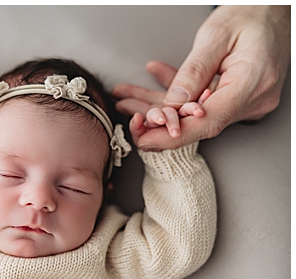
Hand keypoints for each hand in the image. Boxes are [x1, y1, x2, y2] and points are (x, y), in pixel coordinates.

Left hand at [112, 6, 289, 149]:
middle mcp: (254, 100)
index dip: (172, 136)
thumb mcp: (217, 35)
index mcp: (253, 83)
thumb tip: (171, 104)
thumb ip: (194, 72)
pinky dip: (178, 99)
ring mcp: (248, 102)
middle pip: (199, 122)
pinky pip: (203, 104)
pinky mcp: (239, 100)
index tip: (144, 139)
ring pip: (196, 114)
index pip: (208, 122)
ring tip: (129, 101)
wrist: (274, 9)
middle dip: (159, 121)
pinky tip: (153, 90)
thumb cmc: (253, 13)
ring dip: (162, 108)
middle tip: (130, 121)